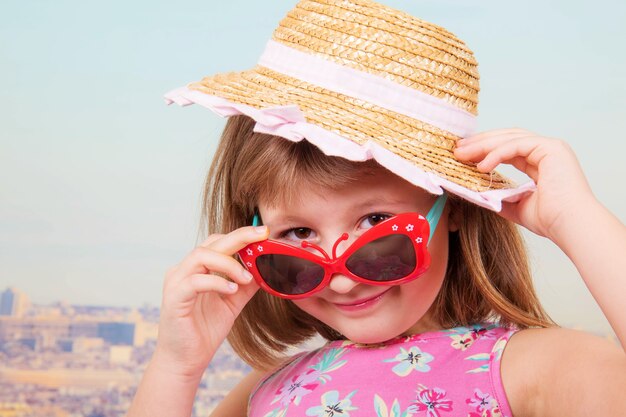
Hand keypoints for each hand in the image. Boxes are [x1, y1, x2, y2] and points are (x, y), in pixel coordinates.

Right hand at [153, 225, 268, 378]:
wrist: (186, 360)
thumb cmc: (204, 330)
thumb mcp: (232, 303)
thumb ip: (245, 285)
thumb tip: (264, 268)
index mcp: (197, 268)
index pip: (218, 242)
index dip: (241, 235)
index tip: (264, 233)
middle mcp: (184, 270)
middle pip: (211, 242)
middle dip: (239, 237)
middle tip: (262, 235)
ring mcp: (176, 282)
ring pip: (201, 256)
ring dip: (228, 263)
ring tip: (246, 277)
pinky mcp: (174, 298)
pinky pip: (195, 281)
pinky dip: (216, 282)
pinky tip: (231, 290)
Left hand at [454, 129, 595, 239]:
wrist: (570, 226)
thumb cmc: (550, 220)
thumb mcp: (516, 206)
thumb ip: (500, 197)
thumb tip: (477, 194)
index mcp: (541, 162)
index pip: (508, 148)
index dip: (484, 149)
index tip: (463, 155)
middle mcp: (547, 150)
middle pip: (507, 138)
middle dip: (480, 143)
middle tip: (457, 150)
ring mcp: (551, 147)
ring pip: (510, 138)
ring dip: (483, 145)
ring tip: (462, 155)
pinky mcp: (552, 148)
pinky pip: (517, 145)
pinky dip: (497, 154)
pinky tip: (481, 166)